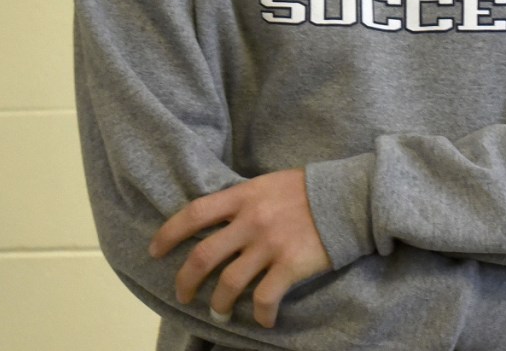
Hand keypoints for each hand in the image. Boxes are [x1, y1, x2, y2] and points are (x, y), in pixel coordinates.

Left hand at [149, 169, 330, 328]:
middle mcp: (251, 220)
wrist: (350, 196)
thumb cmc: (309, 189)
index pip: (195, 213)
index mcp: (244, 195)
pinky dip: (261, 315)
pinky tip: (264, 320)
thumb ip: (245, 200)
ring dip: (220, 305)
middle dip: (186, 281)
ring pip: (229, 284)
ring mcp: (270, 244)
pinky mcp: (290, 265)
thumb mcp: (270, 184)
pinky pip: (265, 299)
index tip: (155, 250)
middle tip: (183, 294)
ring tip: (221, 313)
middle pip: (204, 256)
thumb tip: (220, 220)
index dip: (169, 233)